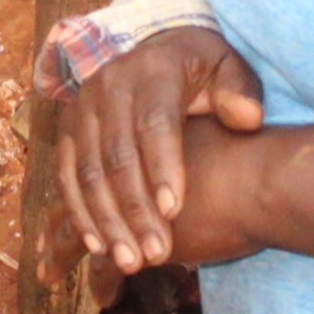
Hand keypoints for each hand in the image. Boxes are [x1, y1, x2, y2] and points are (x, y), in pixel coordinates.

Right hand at [58, 25, 266, 275]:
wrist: (161, 52)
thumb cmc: (204, 71)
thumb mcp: (230, 69)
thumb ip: (241, 92)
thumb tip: (246, 117)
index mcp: (153, 69)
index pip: (154, 123)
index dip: (162, 168)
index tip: (175, 211)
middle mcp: (108, 84)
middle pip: (117, 155)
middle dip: (135, 209)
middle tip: (155, 253)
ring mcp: (82, 107)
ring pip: (88, 172)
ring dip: (106, 221)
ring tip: (129, 261)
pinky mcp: (68, 130)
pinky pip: (67, 177)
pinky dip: (81, 214)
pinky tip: (99, 246)